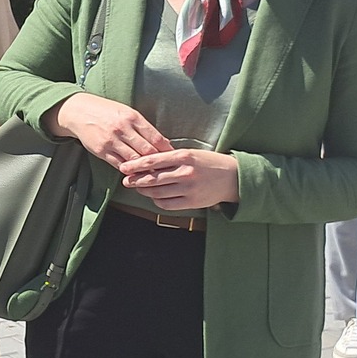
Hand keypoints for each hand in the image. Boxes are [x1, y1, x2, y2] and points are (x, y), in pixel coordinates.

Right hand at [50, 92, 171, 164]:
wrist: (79, 111)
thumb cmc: (107, 111)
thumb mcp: (127, 112)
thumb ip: (143, 127)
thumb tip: (163, 143)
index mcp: (133, 117)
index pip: (156, 137)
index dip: (167, 150)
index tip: (173, 158)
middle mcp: (123, 129)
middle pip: (147, 151)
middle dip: (158, 162)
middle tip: (167, 171)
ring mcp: (112, 141)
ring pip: (134, 160)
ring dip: (145, 170)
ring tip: (153, 176)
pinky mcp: (102, 151)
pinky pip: (119, 164)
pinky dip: (129, 171)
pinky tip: (136, 175)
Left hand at [117, 147, 238, 210]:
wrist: (232, 177)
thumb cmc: (209, 163)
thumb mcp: (191, 153)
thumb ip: (171, 158)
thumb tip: (147, 162)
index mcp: (184, 156)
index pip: (153, 160)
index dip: (136, 165)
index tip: (124, 167)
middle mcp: (186, 173)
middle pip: (153, 178)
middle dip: (136, 180)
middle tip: (126, 180)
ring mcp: (189, 189)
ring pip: (158, 192)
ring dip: (145, 191)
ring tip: (138, 188)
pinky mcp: (192, 202)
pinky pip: (167, 204)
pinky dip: (157, 201)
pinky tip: (154, 196)